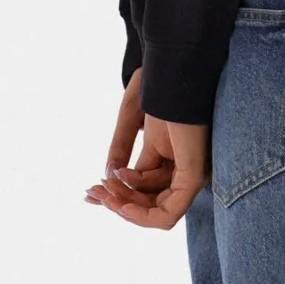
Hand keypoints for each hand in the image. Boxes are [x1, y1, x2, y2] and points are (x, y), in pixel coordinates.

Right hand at [84, 69, 210, 227]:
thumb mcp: (131, 125)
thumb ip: (121, 151)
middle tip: (93, 192)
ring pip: (158, 216)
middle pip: (150, 207)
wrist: (171, 67)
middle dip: (117, 203)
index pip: (147, 195)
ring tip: (105, 188)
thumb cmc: (156, 88)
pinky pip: (169, 213)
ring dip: (125, 206)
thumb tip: (109, 177)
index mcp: (175, 161)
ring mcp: (193, 175)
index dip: (118, 198)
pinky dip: (142, 213)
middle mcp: (187, 172)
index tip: (90, 193)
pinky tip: (121, 197)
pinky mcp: (194, 174)